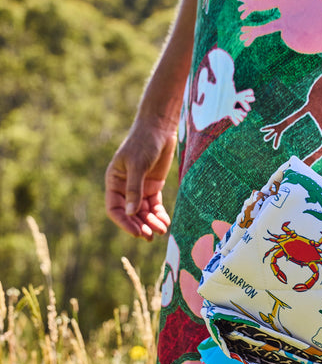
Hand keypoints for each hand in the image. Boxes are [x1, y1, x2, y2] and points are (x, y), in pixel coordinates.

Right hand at [105, 117, 176, 239]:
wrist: (160, 127)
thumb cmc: (144, 142)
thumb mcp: (137, 165)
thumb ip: (135, 189)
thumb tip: (132, 214)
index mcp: (114, 181)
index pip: (115, 208)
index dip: (124, 223)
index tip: (137, 233)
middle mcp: (125, 187)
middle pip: (131, 214)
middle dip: (140, 226)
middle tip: (151, 236)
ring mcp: (139, 187)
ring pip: (144, 212)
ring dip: (151, 223)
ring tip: (162, 230)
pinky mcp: (153, 186)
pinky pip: (154, 206)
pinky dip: (159, 215)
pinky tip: (165, 222)